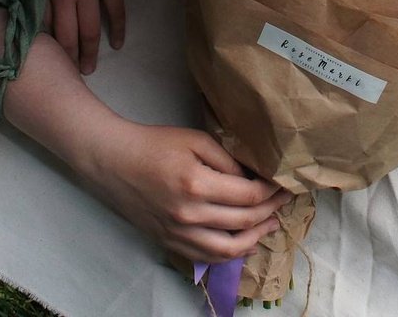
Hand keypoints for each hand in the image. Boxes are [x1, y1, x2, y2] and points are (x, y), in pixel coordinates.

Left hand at [32, 0, 124, 73]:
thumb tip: (31, 4)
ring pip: (90, 29)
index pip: (43, 25)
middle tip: (68, 76)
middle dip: (66, 58)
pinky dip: (118, 28)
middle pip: (66, 35)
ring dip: (90, 51)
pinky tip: (118, 44)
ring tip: (89, 69)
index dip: (43, 45)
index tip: (41, 61)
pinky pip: (116, 10)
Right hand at [88, 122, 291, 263]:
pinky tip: (243, 243)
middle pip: (244, 221)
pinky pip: (208, 257)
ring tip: (270, 225)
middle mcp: (190, 215)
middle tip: (283, 200)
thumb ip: (225, 160)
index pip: (248, 195)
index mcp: (197, 184)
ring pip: (229, 249)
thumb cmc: (154, 144)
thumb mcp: (194, 140)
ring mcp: (179, 234)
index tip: (281, 183)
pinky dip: (230, 253)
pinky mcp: (170, 242)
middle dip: (269, 210)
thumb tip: (250, 180)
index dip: (270, 190)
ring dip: (255, 238)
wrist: (114, 162)